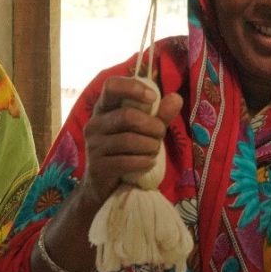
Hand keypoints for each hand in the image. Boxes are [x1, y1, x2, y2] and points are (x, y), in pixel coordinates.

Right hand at [79, 76, 182, 207]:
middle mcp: (94, 124)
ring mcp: (93, 145)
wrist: (103, 185)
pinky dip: (144, 162)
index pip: (111, 86)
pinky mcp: (97, 166)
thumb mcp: (144, 130)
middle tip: (161, 134)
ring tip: (154, 150)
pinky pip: (126, 161)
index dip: (133, 88)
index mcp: (104, 108)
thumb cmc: (125, 151)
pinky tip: (149, 163)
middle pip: (127, 116)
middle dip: (152, 126)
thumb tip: (176, 98)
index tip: (153, 98)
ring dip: (150, 146)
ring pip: (129, 140)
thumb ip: (159, 115)